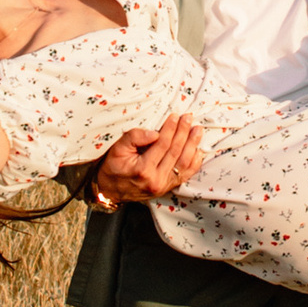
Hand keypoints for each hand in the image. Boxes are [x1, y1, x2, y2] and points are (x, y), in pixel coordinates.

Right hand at [89, 113, 203, 206]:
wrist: (110, 190)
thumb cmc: (113, 167)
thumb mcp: (118, 148)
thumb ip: (135, 137)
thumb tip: (155, 132)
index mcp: (143, 169)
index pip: (162, 144)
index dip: (170, 129)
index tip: (175, 116)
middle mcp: (156, 180)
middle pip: (175, 152)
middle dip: (183, 133)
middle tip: (188, 118)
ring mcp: (163, 186)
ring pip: (183, 163)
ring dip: (192, 145)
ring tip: (197, 130)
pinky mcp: (167, 188)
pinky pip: (185, 175)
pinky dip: (193, 162)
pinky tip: (198, 150)